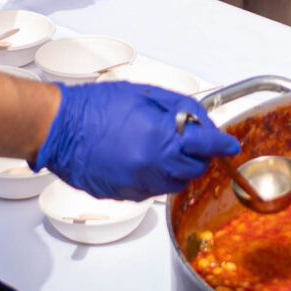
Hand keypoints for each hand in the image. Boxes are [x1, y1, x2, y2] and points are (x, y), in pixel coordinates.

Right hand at [35, 81, 240, 199]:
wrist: (61, 128)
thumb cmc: (96, 106)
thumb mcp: (146, 95)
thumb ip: (180, 108)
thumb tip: (201, 121)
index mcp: (162, 139)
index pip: (207, 145)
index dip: (222, 144)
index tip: (230, 145)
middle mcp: (153, 167)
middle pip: (195, 170)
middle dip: (199, 156)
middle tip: (192, 142)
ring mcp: (139, 184)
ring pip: (176, 184)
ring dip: (180, 169)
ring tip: (165, 149)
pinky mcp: (125, 195)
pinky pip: (153, 190)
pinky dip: (158, 177)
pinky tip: (145, 160)